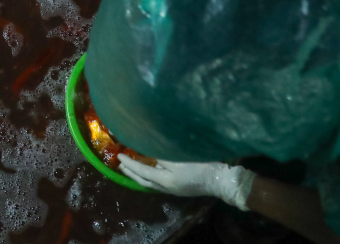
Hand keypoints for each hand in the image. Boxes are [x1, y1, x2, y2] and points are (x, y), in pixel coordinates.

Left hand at [118, 156, 255, 209]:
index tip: (119, 156)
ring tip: (130, 167)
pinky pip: (158, 182)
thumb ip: (162, 155)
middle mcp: (166, 188)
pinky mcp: (180, 188)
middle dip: (131, 172)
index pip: (142, 172)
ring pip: (150, 183)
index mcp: (165, 181)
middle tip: (120, 164)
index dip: (129, 164)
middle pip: (143, 181)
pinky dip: (150, 175)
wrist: (221, 180)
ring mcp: (173, 189)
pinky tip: (150, 169)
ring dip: (139, 175)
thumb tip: (147, 150)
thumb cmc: (201, 167)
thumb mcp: (179, 158)